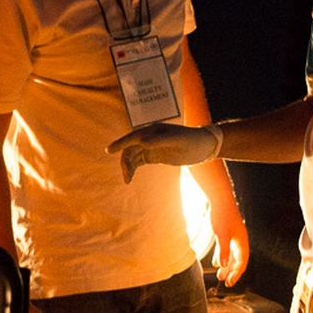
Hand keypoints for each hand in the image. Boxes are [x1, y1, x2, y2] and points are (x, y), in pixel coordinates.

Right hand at [106, 123, 220, 183]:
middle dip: (125, 162)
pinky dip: (133, 169)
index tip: (109, 150)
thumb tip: (142, 142)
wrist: (203, 146)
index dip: (120, 143)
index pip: (132, 137)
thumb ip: (160, 141)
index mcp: (153, 131)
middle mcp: (149, 137)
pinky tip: (130, 178)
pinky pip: (138, 161)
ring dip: (128, 167)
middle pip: (130, 149)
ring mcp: (151, 146)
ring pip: (133, 156)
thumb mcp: (178, 140)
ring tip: (127, 181)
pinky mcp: (154, 155)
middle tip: (127, 177)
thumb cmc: (192, 141)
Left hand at [211, 206, 248, 286]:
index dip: (236, 274)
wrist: (218, 199)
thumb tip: (224, 265)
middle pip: (238, 260)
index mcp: (242, 241)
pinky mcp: (227, 231)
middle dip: (232, 272)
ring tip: (220, 275)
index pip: (242, 262)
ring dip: (227, 265)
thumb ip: (223, 251)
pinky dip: (222, 256)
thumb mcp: (221, 235)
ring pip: (232, 255)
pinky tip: (216, 262)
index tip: (229, 283)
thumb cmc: (221, 216)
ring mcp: (233, 236)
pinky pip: (227, 248)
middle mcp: (240, 240)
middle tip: (226, 282)